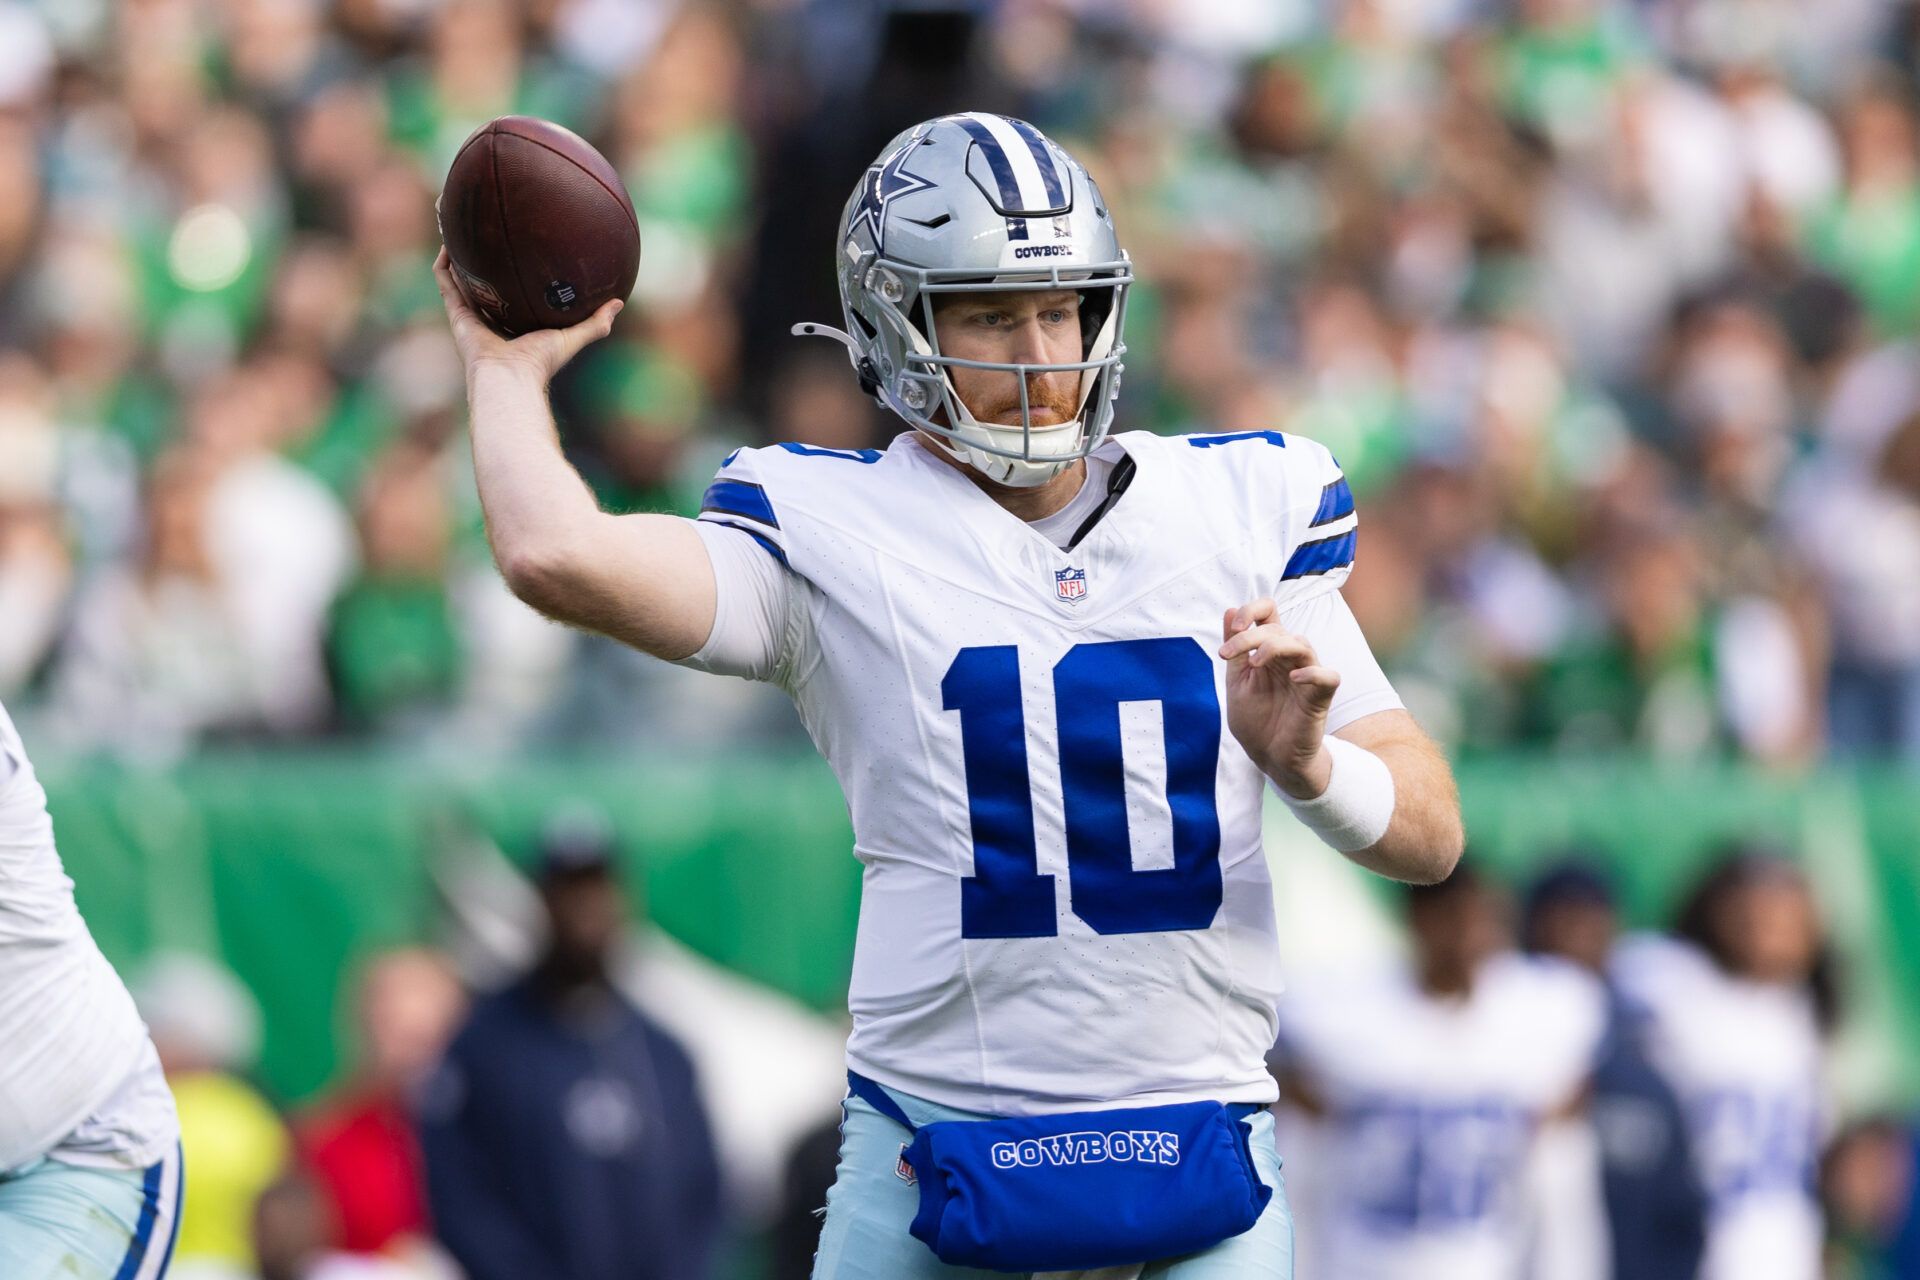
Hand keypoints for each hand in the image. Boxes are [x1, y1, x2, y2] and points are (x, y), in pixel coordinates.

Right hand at [434, 247, 622, 383]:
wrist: (510, 377)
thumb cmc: (541, 362)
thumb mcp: (572, 337)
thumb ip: (595, 323)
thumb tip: (619, 302)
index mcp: (514, 325)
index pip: (511, 297)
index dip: (511, 277)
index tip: (518, 252)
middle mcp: (489, 318)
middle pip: (482, 284)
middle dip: (480, 259)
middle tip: (484, 231)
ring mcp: (469, 316)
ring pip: (458, 278)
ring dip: (456, 253)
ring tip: (458, 225)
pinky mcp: (455, 313)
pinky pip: (445, 281)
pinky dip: (445, 261)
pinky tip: (450, 237)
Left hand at [1219, 596, 1340, 797]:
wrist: (1268, 757)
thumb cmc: (1255, 719)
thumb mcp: (1237, 681)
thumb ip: (1236, 648)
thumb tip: (1230, 610)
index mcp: (1269, 650)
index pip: (1269, 612)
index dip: (1252, 610)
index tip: (1234, 627)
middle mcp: (1290, 658)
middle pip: (1278, 629)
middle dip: (1249, 637)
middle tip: (1227, 654)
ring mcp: (1307, 676)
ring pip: (1302, 644)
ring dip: (1275, 647)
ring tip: (1254, 664)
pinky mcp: (1320, 697)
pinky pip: (1328, 676)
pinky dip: (1312, 673)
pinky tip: (1294, 678)